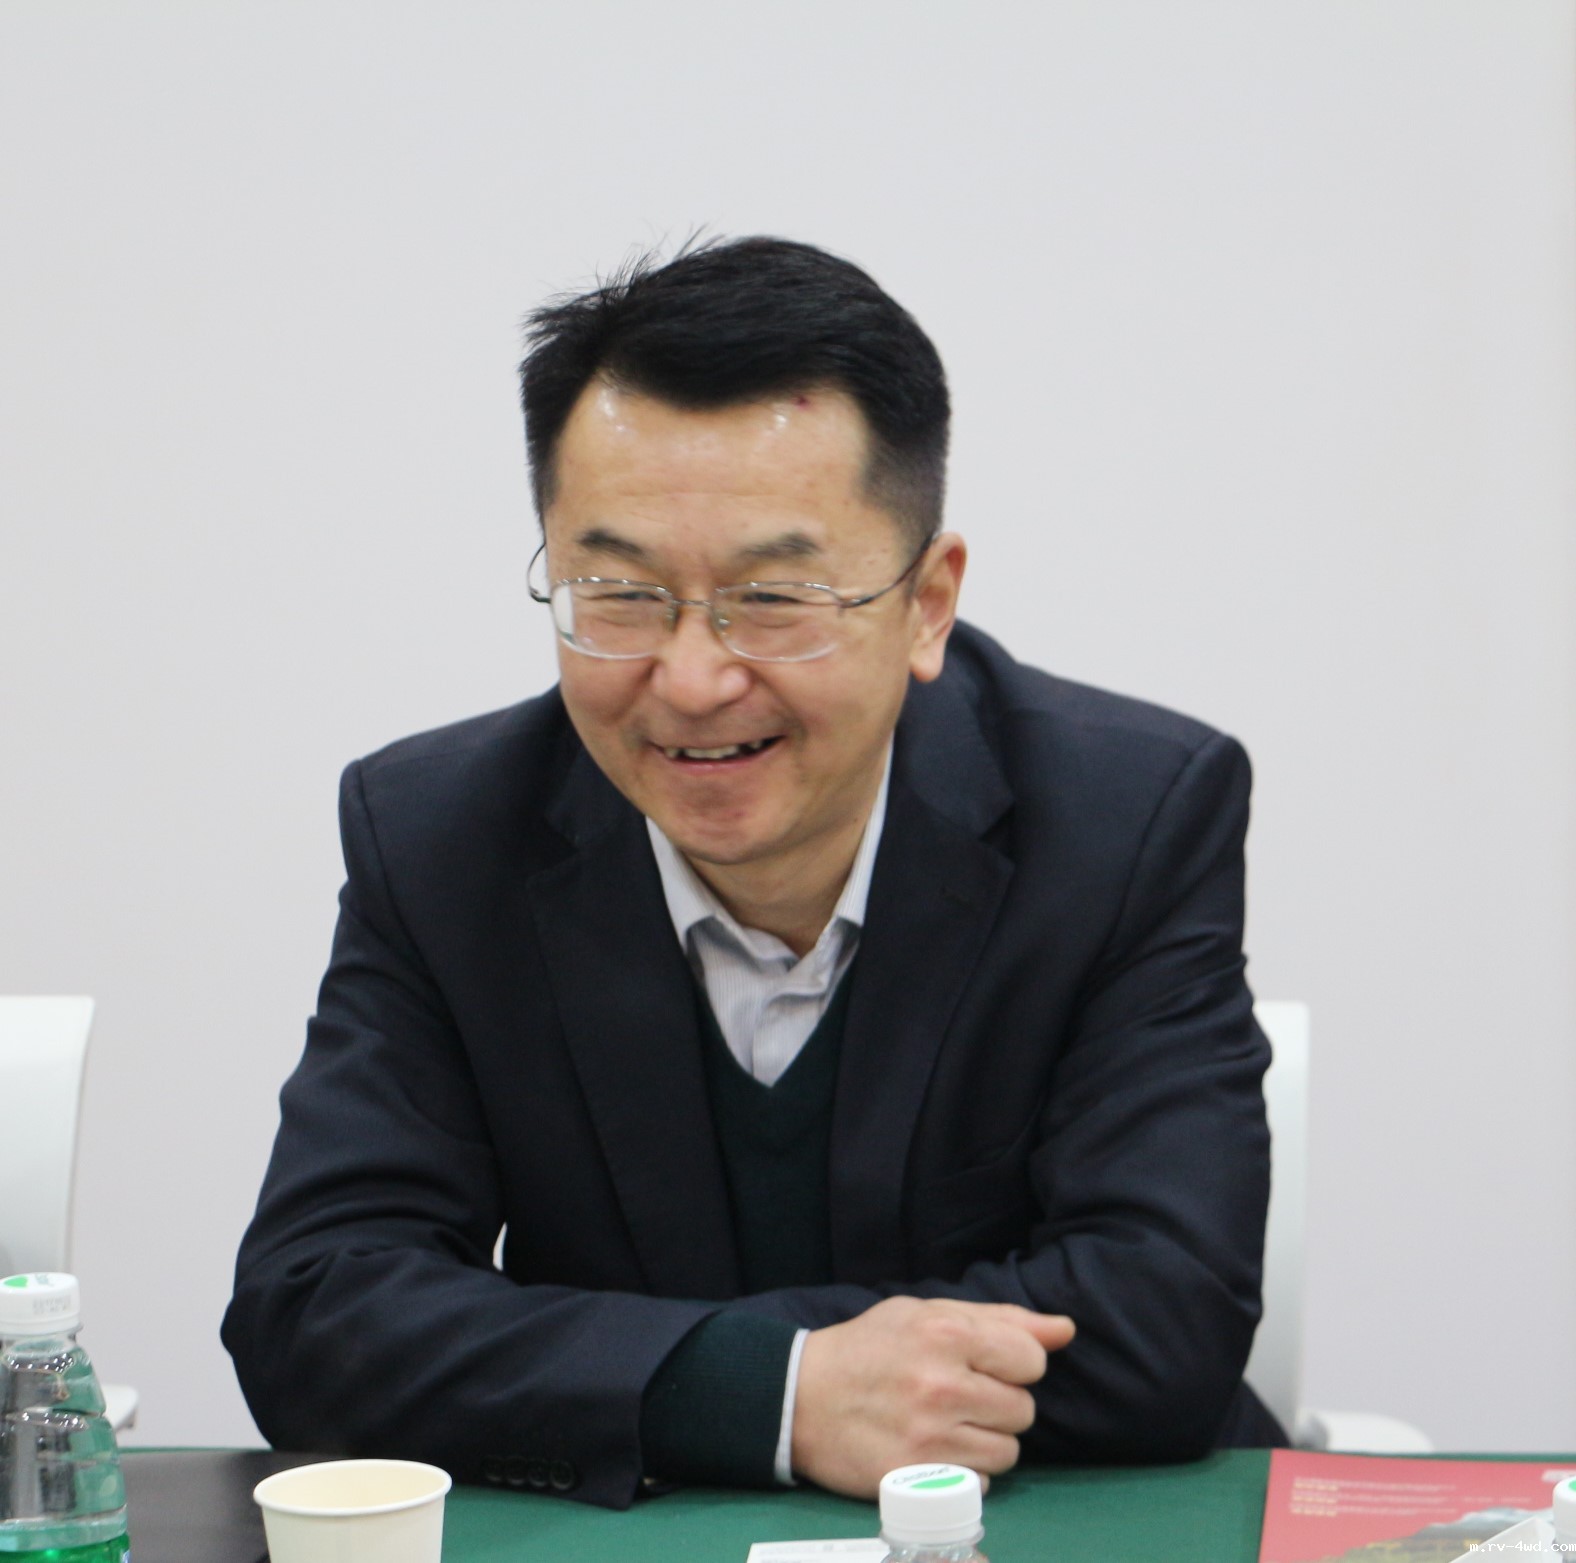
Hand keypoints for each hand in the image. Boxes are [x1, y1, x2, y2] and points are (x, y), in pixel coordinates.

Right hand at [790, 1296, 1075, 1498]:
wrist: (800, 1398)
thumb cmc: (870, 1348)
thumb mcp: (925, 1314)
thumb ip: (999, 1319)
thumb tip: (1064, 1330)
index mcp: (945, 1334)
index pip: (1031, 1360)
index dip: (1015, 1363)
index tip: (986, 1364)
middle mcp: (941, 1386)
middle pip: (1023, 1410)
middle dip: (1000, 1402)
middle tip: (961, 1394)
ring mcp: (929, 1438)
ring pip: (1008, 1452)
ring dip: (987, 1439)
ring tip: (950, 1423)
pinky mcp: (917, 1479)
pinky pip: (980, 1483)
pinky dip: (966, 1470)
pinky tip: (936, 1449)